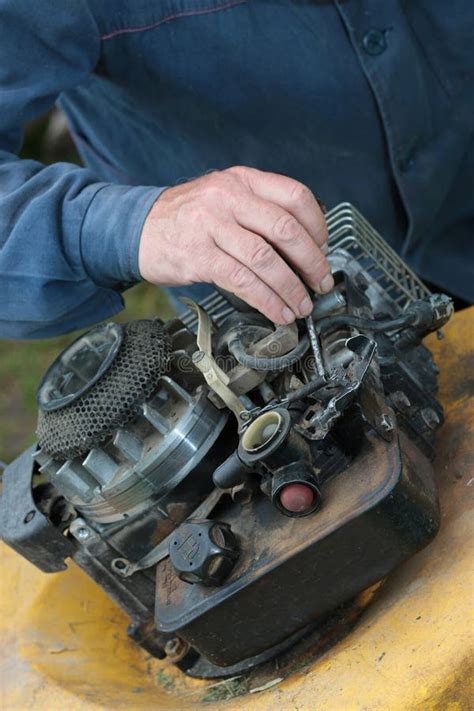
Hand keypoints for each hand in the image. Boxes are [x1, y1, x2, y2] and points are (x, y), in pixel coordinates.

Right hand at [138, 166, 332, 323]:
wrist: (136, 228)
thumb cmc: (187, 218)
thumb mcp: (224, 198)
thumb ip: (258, 210)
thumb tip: (303, 246)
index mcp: (242, 180)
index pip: (295, 195)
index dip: (318, 226)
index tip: (324, 249)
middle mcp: (228, 197)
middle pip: (285, 228)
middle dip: (311, 262)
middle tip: (321, 283)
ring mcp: (211, 226)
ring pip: (266, 259)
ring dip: (290, 288)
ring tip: (301, 305)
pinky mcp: (199, 256)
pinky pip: (242, 281)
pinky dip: (266, 300)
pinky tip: (277, 311)